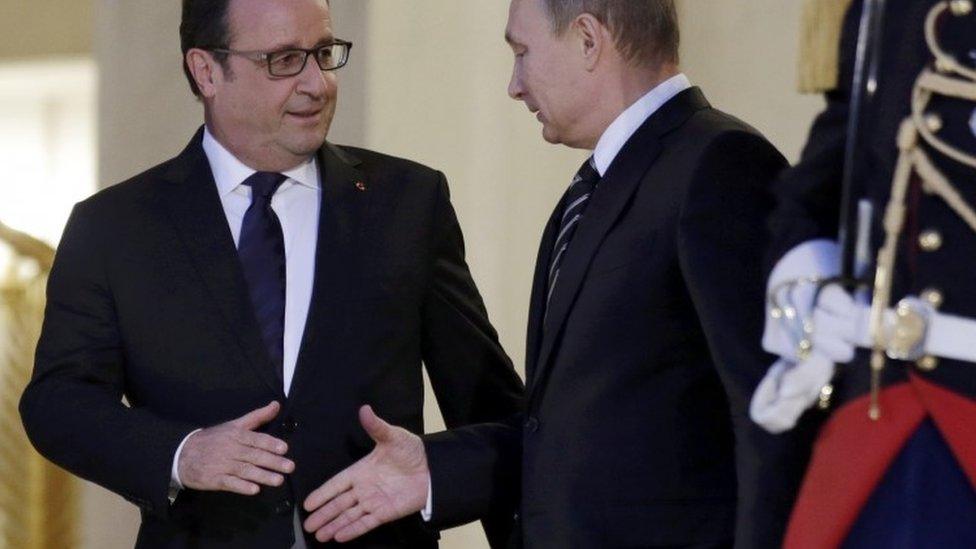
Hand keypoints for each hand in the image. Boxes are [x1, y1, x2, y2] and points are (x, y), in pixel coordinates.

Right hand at [178, 401, 293, 494]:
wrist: (183, 454)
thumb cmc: (214, 438)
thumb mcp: (234, 424)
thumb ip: (257, 416)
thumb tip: (277, 404)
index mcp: (236, 434)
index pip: (256, 439)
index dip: (270, 443)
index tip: (284, 448)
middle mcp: (230, 449)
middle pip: (254, 455)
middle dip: (273, 462)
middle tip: (290, 467)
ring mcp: (222, 465)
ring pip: (245, 470)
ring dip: (262, 476)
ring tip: (278, 480)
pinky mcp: (215, 479)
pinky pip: (230, 483)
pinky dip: (242, 486)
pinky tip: (255, 490)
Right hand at [303, 405, 428, 542]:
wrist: (434, 468)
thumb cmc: (412, 451)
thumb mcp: (392, 437)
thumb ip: (376, 427)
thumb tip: (364, 409)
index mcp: (361, 470)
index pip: (337, 484)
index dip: (322, 493)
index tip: (307, 503)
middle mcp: (364, 488)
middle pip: (338, 503)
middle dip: (323, 514)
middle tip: (306, 525)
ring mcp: (373, 501)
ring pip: (348, 516)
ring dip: (333, 525)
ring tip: (318, 535)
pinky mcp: (385, 513)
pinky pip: (365, 523)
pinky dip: (352, 530)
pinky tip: (339, 537)